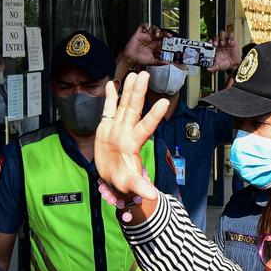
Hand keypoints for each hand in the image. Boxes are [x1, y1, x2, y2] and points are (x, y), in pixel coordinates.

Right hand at [94, 71, 166, 201]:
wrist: (111, 179)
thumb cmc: (123, 182)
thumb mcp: (131, 186)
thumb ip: (141, 187)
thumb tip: (153, 195)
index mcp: (133, 144)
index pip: (145, 127)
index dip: (154, 115)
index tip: (164, 102)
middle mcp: (127, 132)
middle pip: (134, 109)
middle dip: (139, 93)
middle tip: (145, 75)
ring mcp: (117, 128)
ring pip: (123, 105)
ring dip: (128, 90)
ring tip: (135, 75)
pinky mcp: (106, 128)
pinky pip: (108, 109)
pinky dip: (110, 97)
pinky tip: (112, 83)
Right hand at [123, 23, 165, 66]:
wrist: (130, 59)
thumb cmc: (139, 59)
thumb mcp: (152, 61)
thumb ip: (160, 62)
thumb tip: (167, 62)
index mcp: (154, 45)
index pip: (162, 40)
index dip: (167, 39)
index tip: (171, 39)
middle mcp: (150, 40)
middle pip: (159, 33)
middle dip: (163, 33)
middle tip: (166, 36)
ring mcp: (145, 36)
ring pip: (153, 28)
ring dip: (156, 29)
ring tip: (157, 34)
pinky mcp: (139, 33)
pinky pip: (142, 26)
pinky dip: (145, 25)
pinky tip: (147, 28)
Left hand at [208, 30, 240, 72]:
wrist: (235, 65)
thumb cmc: (225, 64)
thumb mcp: (218, 66)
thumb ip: (213, 68)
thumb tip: (207, 69)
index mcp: (215, 48)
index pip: (210, 41)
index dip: (210, 41)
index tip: (210, 44)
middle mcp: (220, 44)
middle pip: (216, 36)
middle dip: (215, 39)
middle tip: (216, 44)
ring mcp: (226, 42)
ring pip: (222, 33)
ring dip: (222, 37)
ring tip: (223, 43)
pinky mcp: (232, 41)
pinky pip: (231, 34)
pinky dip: (230, 36)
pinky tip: (230, 42)